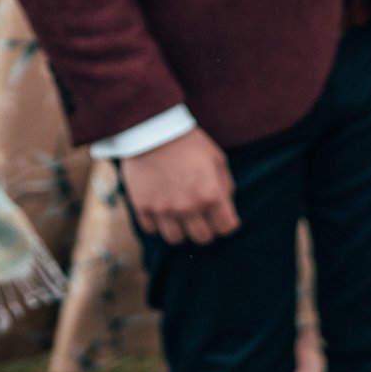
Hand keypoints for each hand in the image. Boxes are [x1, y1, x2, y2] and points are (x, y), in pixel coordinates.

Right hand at [121, 127, 238, 244]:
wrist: (153, 132)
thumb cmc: (190, 144)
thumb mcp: (218, 160)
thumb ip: (225, 187)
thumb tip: (226, 207)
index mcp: (211, 195)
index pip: (227, 228)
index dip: (228, 224)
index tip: (224, 218)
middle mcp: (188, 207)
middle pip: (203, 238)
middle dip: (207, 230)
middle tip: (204, 219)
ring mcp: (163, 209)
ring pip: (176, 239)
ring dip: (182, 230)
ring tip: (182, 217)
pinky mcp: (142, 207)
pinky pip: (152, 230)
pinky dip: (158, 224)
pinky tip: (162, 211)